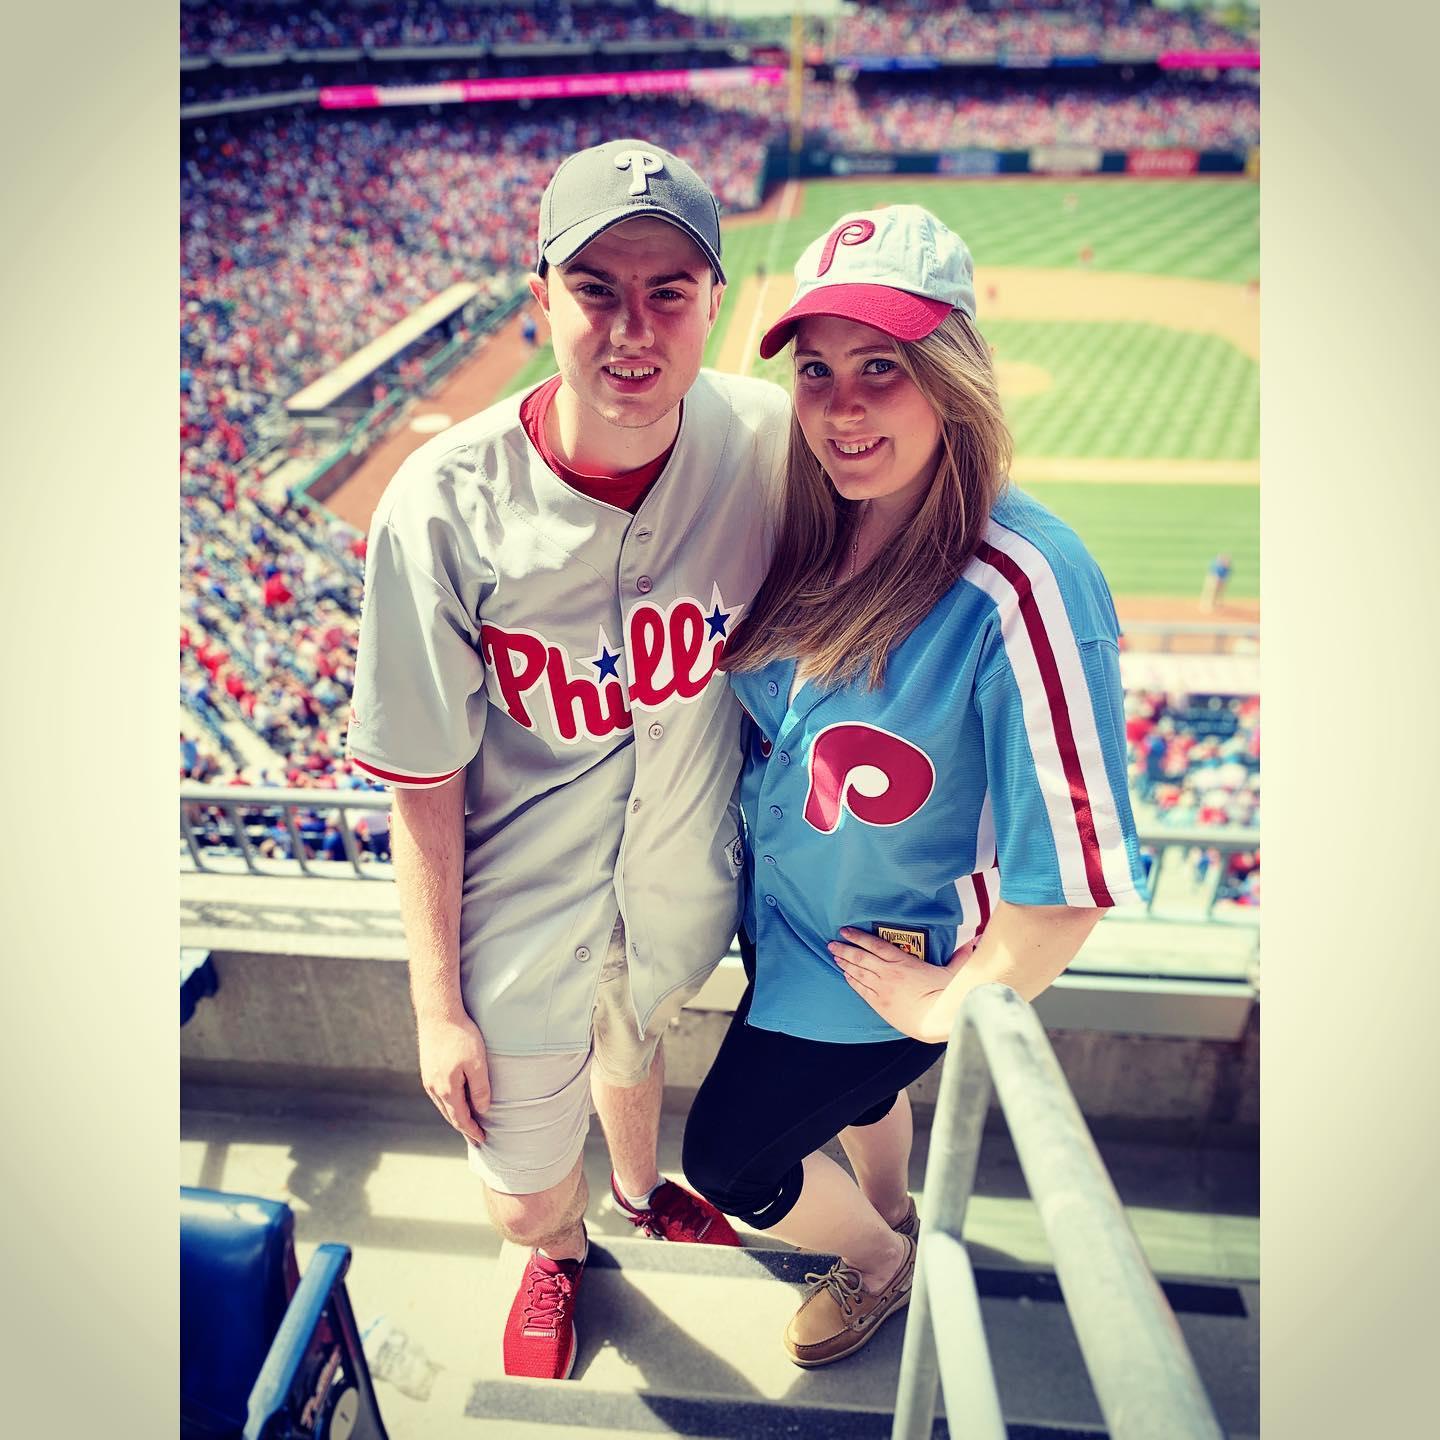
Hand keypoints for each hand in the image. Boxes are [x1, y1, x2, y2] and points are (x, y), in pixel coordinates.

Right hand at [416, 1011, 489, 1144]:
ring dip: (455, 1116)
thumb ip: (480, 1089)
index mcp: (446, 1089)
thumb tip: (482, 1110)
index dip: (472, 1131)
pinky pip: (438, 1094)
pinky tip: (454, 1100)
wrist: (438, 1013)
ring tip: (466, 1123)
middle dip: (463, 1128)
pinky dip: (448, 1103)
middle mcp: (433, 1088)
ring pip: (442, 1105)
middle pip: (449, 1115)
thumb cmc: (461, 1036)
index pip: (460, 1119)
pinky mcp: (427, 1068)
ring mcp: (428, 1078)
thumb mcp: (477, 1063)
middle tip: (475, 1138)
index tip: (482, 1140)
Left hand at [827, 928, 978, 1042]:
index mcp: (901, 960)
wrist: (935, 1019)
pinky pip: (861, 989)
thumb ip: (959, 955)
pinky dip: (852, 980)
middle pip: (860, 957)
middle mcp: (887, 973)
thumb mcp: (952, 971)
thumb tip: (972, 943)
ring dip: (844, 963)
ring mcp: (881, 989)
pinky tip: (846, 975)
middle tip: (832, 943)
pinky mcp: (880, 1004)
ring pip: (857, 972)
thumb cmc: (944, 994)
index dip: (857, 936)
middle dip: (844, 949)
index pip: (874, 944)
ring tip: (834, 956)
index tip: (845, 930)